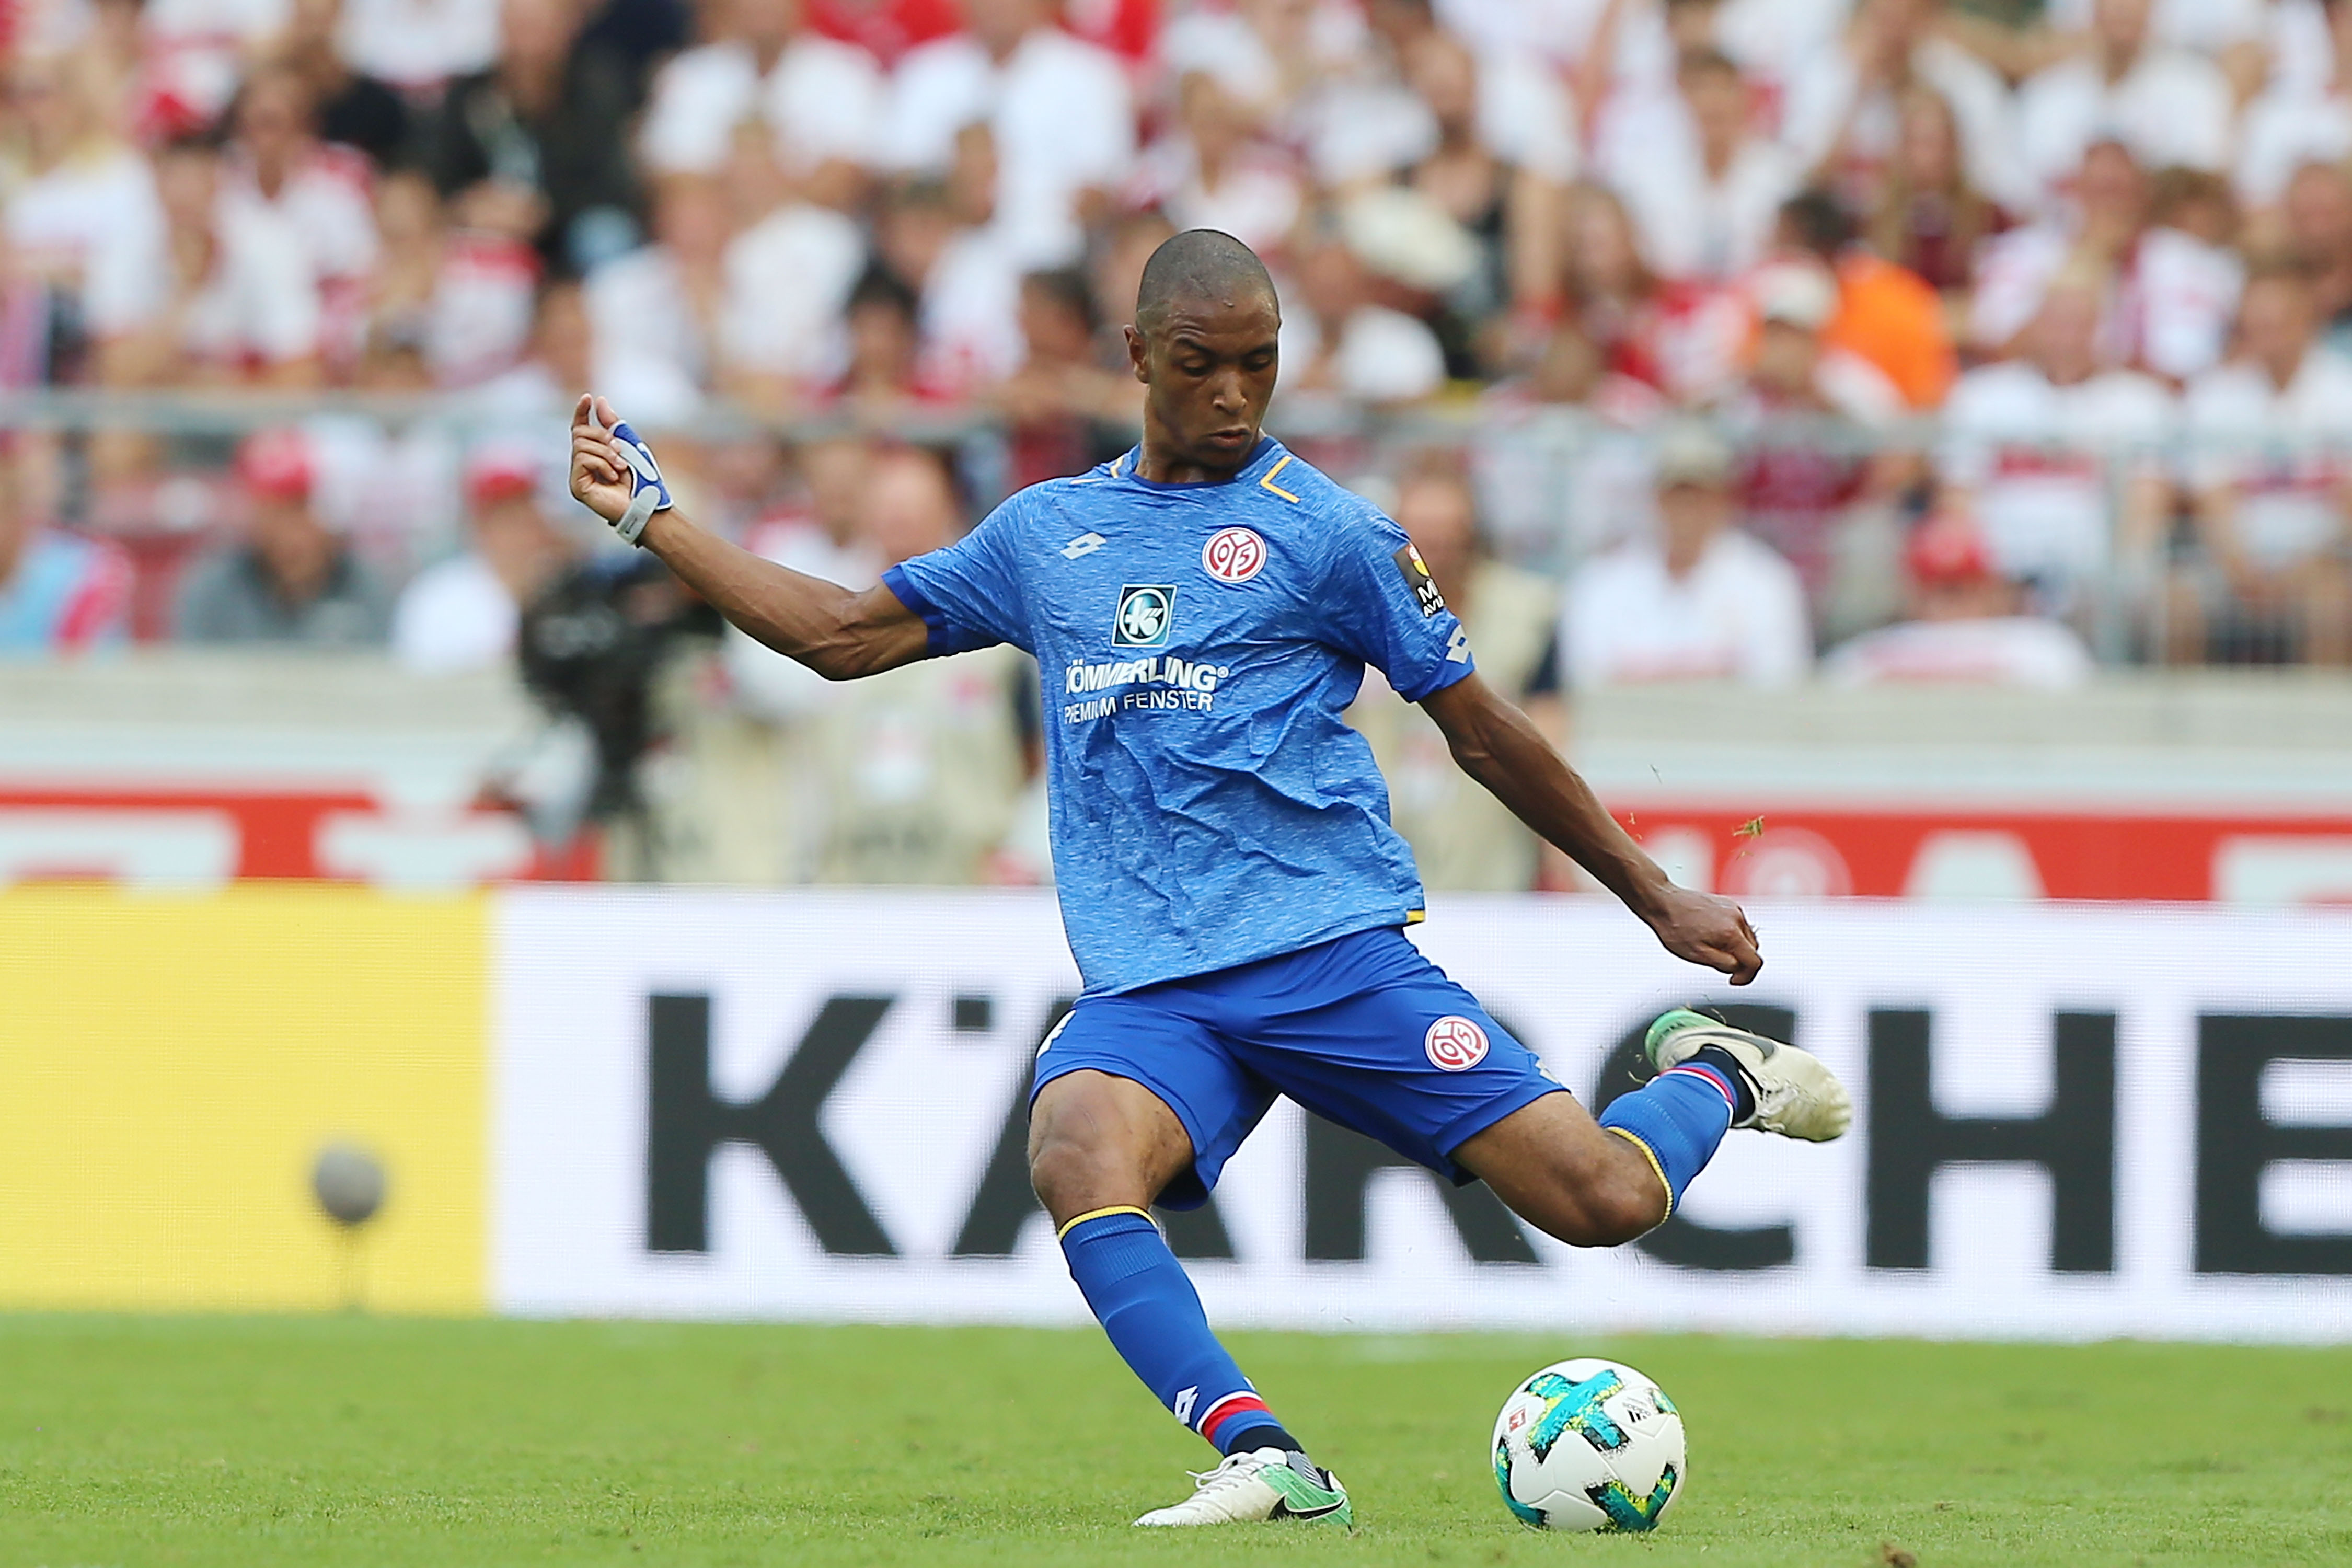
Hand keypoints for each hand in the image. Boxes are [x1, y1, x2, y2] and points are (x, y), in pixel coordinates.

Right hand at [569, 394, 631, 523]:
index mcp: (593, 453)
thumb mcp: (628, 445)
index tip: (587, 397)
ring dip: (606, 453)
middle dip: (602, 437)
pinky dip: (601, 465)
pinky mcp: (577, 486)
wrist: (646, 505)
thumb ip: (612, 424)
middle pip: (580, 434)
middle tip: (620, 450)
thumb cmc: (640, 480)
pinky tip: (613, 477)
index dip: (581, 412)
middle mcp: (582, 463)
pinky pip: (582, 460)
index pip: (580, 428)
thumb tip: (600, 400)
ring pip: (581, 446)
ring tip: (621, 467)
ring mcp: (578, 475)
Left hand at [1641, 884, 1762, 984]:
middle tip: (1718, 964)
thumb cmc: (1674, 928)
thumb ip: (1724, 964)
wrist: (1663, 902)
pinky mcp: (1728, 904)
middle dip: (1740, 962)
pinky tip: (1713, 936)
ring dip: (1737, 948)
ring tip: (1713, 949)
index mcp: (1731, 933)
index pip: (1755, 962)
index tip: (1734, 980)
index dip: (1746, 977)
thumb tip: (1739, 969)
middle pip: (1753, 950)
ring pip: (1747, 938)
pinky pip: (1739, 926)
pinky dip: (1732, 935)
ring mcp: (1734, 909)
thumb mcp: (1698, 955)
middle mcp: (1737, 918)